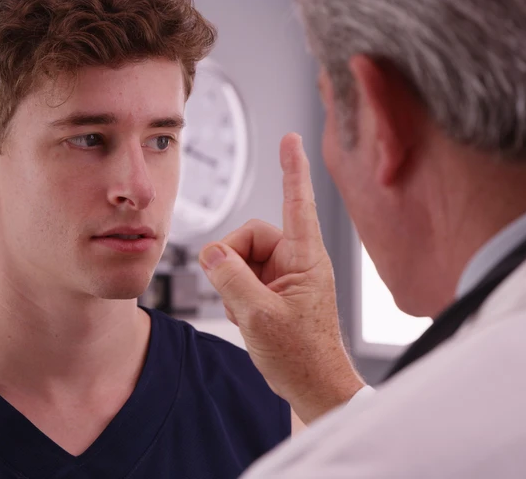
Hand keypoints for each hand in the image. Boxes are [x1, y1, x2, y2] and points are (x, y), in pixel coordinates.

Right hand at [199, 133, 364, 423]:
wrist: (313, 386)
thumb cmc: (301, 356)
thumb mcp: (258, 316)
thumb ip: (230, 278)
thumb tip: (212, 253)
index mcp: (306, 258)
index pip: (297, 202)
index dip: (292, 168)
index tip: (290, 138)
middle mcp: (297, 260)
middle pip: (249, 236)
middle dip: (232, 263)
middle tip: (235, 295)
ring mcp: (285, 276)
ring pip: (241, 259)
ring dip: (233, 286)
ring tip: (248, 315)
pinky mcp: (275, 290)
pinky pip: (243, 278)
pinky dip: (237, 298)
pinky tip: (249, 319)